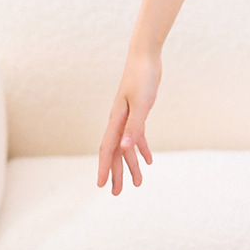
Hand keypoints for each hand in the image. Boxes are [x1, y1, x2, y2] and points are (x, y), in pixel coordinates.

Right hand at [97, 52, 160, 194]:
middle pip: (116, 151)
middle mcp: (119, 121)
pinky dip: (142, 148)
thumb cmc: (143, 78)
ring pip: (126, 146)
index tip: (101, 185)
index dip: (105, 168)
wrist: (146, 57)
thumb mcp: (142, 103)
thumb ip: (134, 126)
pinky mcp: (137, 112)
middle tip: (117, 193)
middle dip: (116, 172)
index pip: (108, 149)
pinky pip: (137, 135)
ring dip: (131, 164)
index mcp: (117, 120)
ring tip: (138, 182)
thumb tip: (126, 148)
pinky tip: (149, 159)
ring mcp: (127, 116)